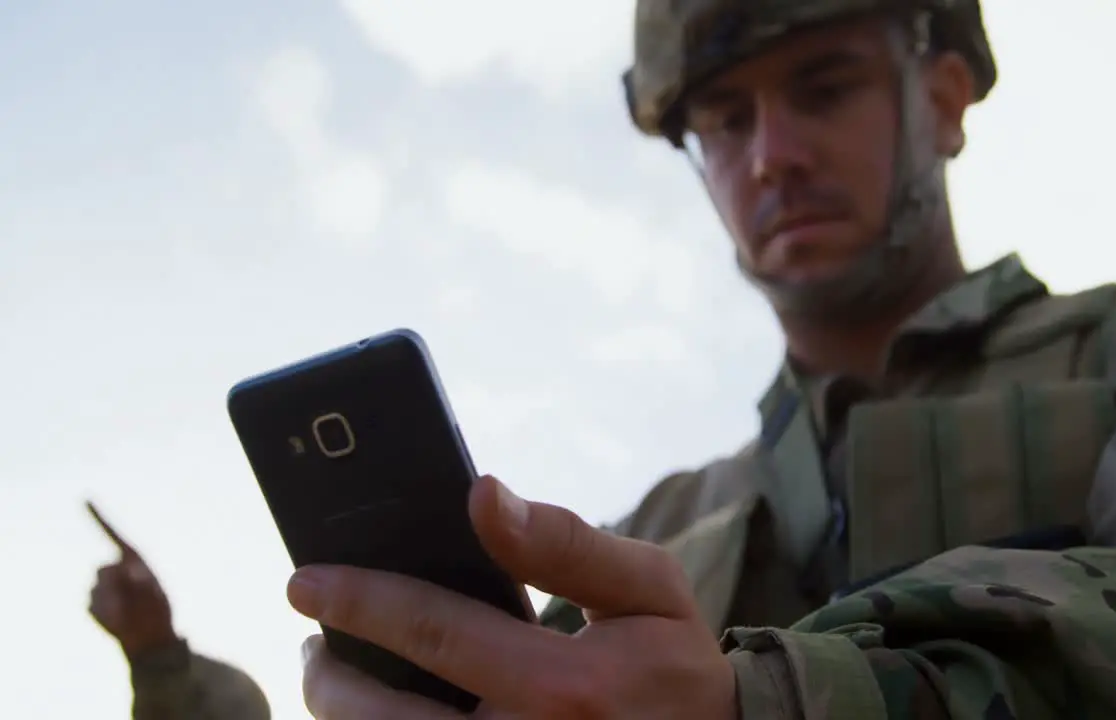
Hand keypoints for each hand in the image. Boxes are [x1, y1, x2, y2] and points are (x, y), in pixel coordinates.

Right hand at [86, 501, 177, 656]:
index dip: (98, 517)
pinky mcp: (92, 604)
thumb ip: (141, 581)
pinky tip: (118, 621)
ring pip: (96, 588)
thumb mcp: (156, 595)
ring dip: (114, 601)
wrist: (149, 636)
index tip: (85, 498)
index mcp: (132, 560)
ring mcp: (101, 587)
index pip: (112, 534)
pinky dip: (105, 615)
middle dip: (117, 583)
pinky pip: (92, 606)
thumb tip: (123, 570)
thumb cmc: (156, 612)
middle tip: (135, 598)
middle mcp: (115, 570)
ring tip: (130, 613)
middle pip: (103, 569)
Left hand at [287, 475, 736, 718]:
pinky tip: (389, 713)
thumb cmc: (674, 665)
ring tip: (336, 680)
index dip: (359, 600)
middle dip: (327, 677)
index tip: (304, 579)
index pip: (434, 633)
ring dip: (344, 718)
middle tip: (310, 643)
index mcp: (564, 688)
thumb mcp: (648, 588)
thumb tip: (482, 494)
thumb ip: (566, 541)